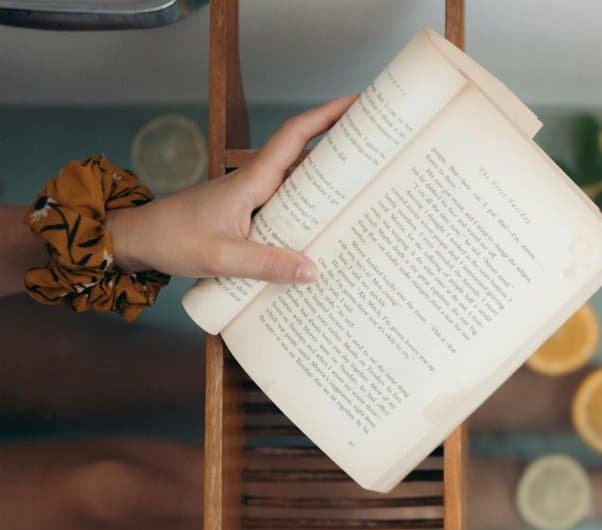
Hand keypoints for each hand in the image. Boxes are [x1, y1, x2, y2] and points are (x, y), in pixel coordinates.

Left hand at [107, 94, 357, 282]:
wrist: (138, 241)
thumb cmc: (173, 240)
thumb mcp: (219, 257)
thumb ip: (265, 264)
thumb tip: (313, 270)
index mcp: (252, 181)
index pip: (295, 137)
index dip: (327, 116)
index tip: (357, 103)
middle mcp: (257, 183)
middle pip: (307, 155)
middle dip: (342, 145)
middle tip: (380, 147)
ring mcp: (254, 199)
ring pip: (301, 182)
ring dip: (331, 180)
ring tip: (367, 185)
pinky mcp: (250, 216)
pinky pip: (289, 206)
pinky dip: (311, 209)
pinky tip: (327, 227)